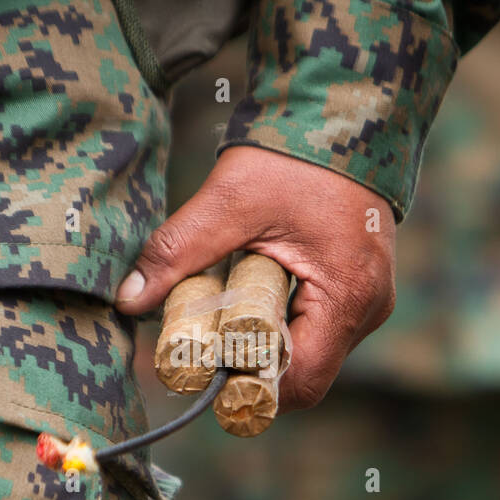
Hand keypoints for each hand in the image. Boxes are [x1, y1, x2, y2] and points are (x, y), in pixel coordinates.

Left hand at [115, 145, 395, 410]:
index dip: (250, 389)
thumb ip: (178, 252)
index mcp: (348, 295)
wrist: (342, 110)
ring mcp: (370, 300)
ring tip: (228, 310)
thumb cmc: (293, 155)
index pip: (301, 383)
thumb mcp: (229, 201)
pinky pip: (318, 327)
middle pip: (305, 374)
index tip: (207, 373)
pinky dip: (282, 321)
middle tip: (206, 343)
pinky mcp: (360, 288)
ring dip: (267, 343)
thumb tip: (128, 300)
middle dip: (253, 367)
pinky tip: (254, 293)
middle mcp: (369, 308)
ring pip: (310, 353)